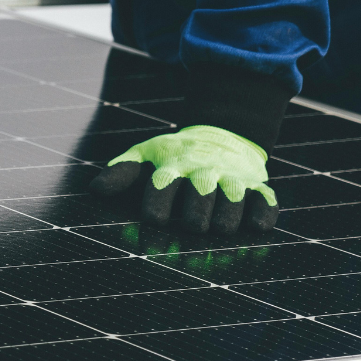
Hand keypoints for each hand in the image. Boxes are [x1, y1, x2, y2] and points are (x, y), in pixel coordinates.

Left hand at [88, 125, 278, 234]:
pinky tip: (256, 226)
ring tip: (218, 228)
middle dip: (194, 216)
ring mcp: (233, 179)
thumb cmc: (174, 155)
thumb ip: (120, 173)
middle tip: (191, 225)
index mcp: (173, 167)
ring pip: (233, 202)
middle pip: (200, 198)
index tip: (154, 219)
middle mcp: (205, 172)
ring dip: (226, 219)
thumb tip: (94, 190)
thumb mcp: (145, 156)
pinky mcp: (258, 186)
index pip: (162, 185)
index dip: (158, 204)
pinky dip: (262, 214)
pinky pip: (265, 202)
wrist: (222, 133)